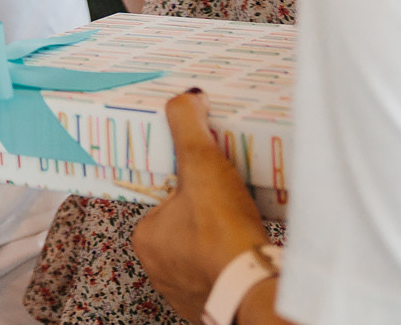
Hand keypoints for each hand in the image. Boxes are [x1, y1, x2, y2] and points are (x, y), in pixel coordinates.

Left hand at [131, 91, 273, 323]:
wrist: (254, 288)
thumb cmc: (223, 233)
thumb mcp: (202, 163)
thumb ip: (188, 125)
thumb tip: (186, 99)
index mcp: (145, 236)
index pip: (162, 197)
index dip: (185, 180)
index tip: (204, 174)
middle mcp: (158, 266)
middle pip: (183, 221)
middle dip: (204, 208)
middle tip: (225, 192)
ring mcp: (183, 287)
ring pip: (201, 247)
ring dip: (219, 234)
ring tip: (239, 216)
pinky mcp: (211, 301)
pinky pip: (219, 269)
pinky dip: (231, 257)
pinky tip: (246, 243)